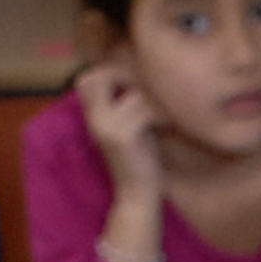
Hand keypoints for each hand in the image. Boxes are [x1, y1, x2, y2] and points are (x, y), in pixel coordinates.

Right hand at [74, 64, 165, 198]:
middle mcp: (93, 118)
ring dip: (154, 98)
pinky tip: (171, 123)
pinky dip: (163, 113)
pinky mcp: (123, 135)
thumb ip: (126, 98)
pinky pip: (146, 108)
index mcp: (91, 115)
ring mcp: (106, 126)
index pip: (89, 76)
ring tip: (167, 112)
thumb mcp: (128, 123)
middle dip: (130, 77)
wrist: (137, 194)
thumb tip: (140, 67)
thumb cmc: (138, 157)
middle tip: (151, 93)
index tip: (138, 83)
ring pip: (133, 92)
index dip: (113, 71)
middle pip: (102, 76)